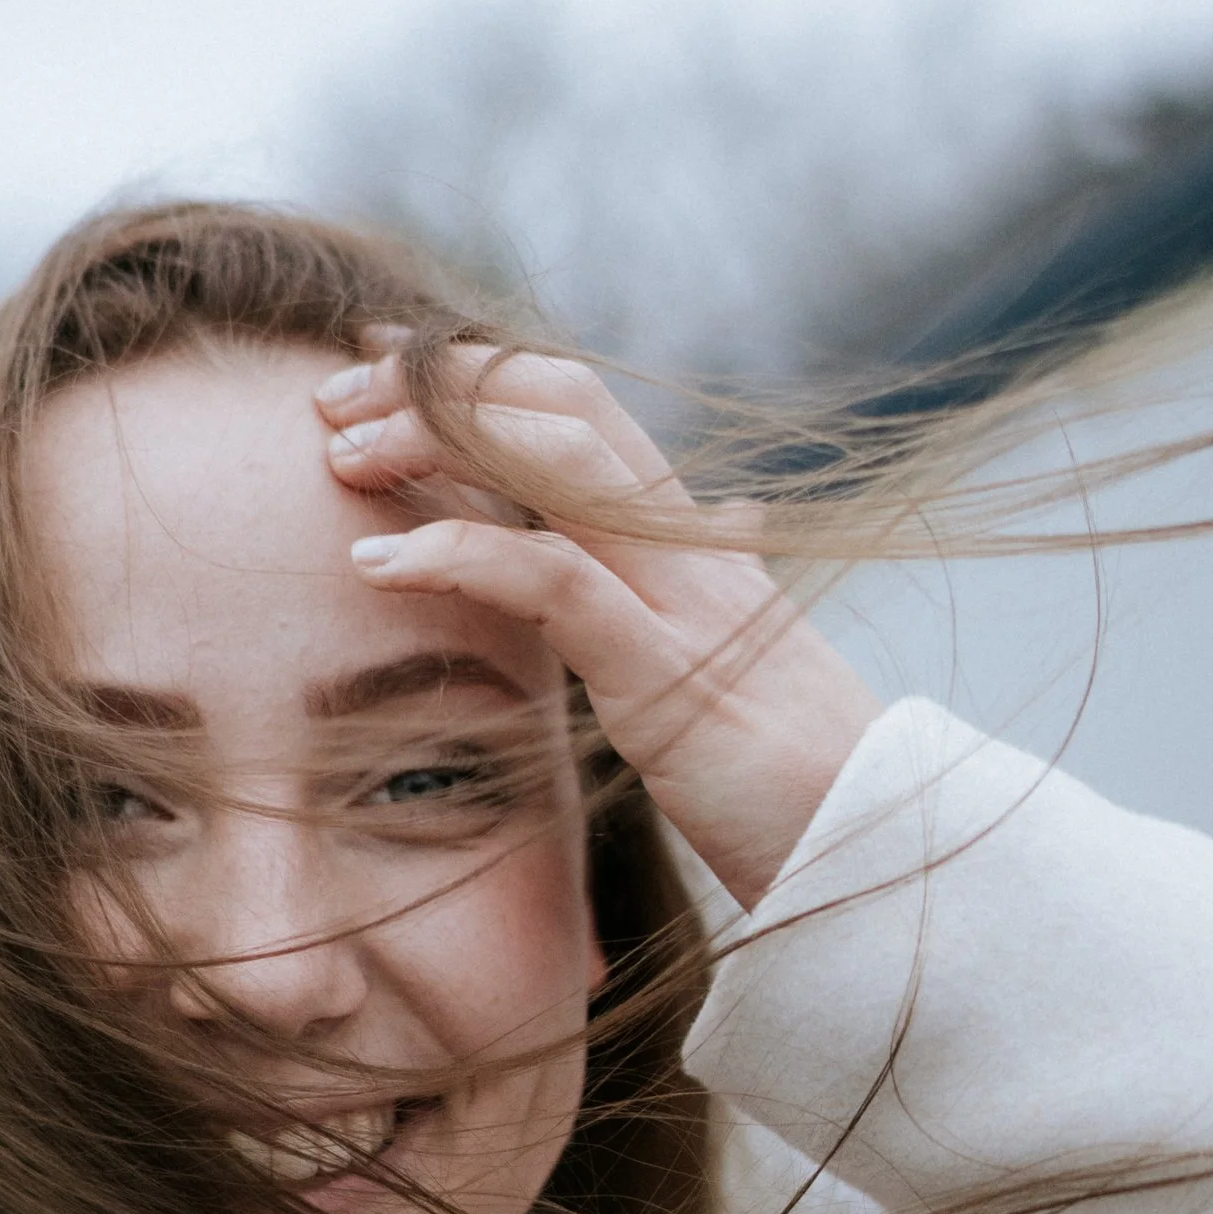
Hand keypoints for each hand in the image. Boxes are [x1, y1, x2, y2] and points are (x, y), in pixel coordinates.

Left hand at [316, 343, 879, 913]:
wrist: (881, 852)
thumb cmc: (790, 781)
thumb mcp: (719, 672)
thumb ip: (670, 604)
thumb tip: (686, 538)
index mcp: (691, 542)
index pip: (576, 406)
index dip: (472, 370)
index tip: (377, 361)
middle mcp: (689, 546)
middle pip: (558, 399)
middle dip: (435, 382)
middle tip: (330, 402)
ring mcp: (683, 601)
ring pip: (553, 459)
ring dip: (432, 440)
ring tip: (339, 460)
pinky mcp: (667, 676)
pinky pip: (554, 581)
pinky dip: (457, 554)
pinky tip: (377, 566)